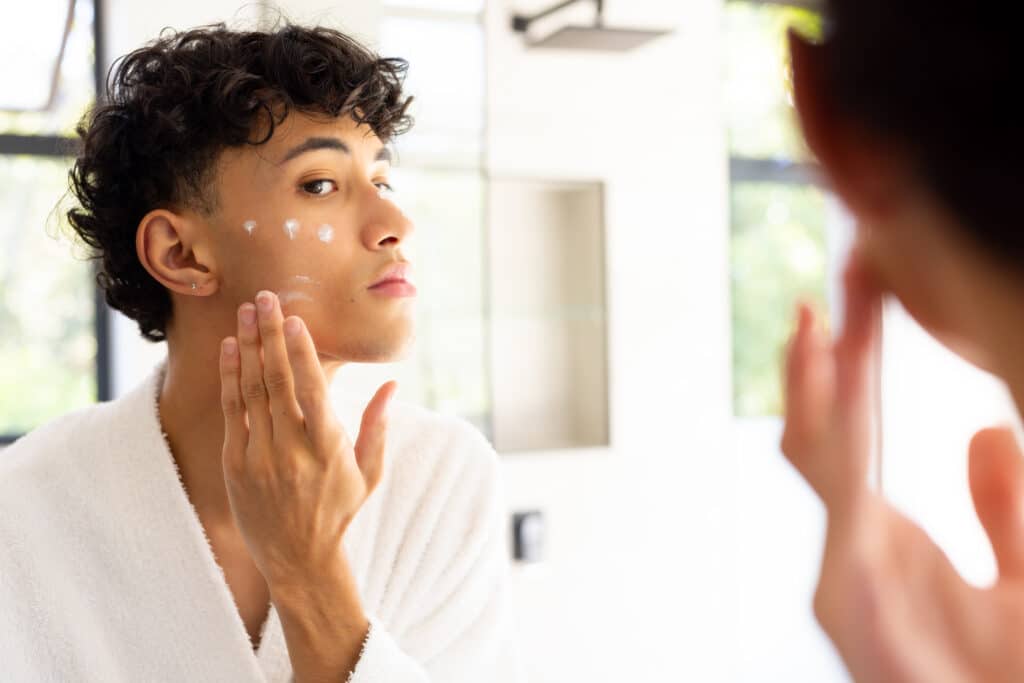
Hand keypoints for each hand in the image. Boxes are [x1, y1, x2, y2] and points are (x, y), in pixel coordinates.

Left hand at [218, 289, 395, 589]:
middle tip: (265, 297)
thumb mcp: (370, 472)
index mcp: (328, 447)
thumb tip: (392, 384)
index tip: (295, 318)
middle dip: (270, 334)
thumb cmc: (340, 510)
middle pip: (276, 379)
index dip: (301, 351)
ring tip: (246, 312)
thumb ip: (378, 426)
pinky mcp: (236, 464)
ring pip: (251, 390)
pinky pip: (232, 412)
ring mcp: (260, 456)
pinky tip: (231, 349)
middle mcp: (292, 448)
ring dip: (248, 347)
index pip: (310, 388)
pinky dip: (230, 378)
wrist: (299, 558)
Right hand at [781, 253, 1023, 682]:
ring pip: (814, 451)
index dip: (849, 368)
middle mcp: (851, 552)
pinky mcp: (849, 590)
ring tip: (830, 315)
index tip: (860, 303)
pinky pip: (840, 486)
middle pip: (819, 432)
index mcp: (882, 547)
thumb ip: (1003, 512)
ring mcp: (844, 571)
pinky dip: (835, 419)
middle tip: (847, 278)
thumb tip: (986, 433)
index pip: (853, 434)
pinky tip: (840, 368)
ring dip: (819, 376)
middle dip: (825, 355)